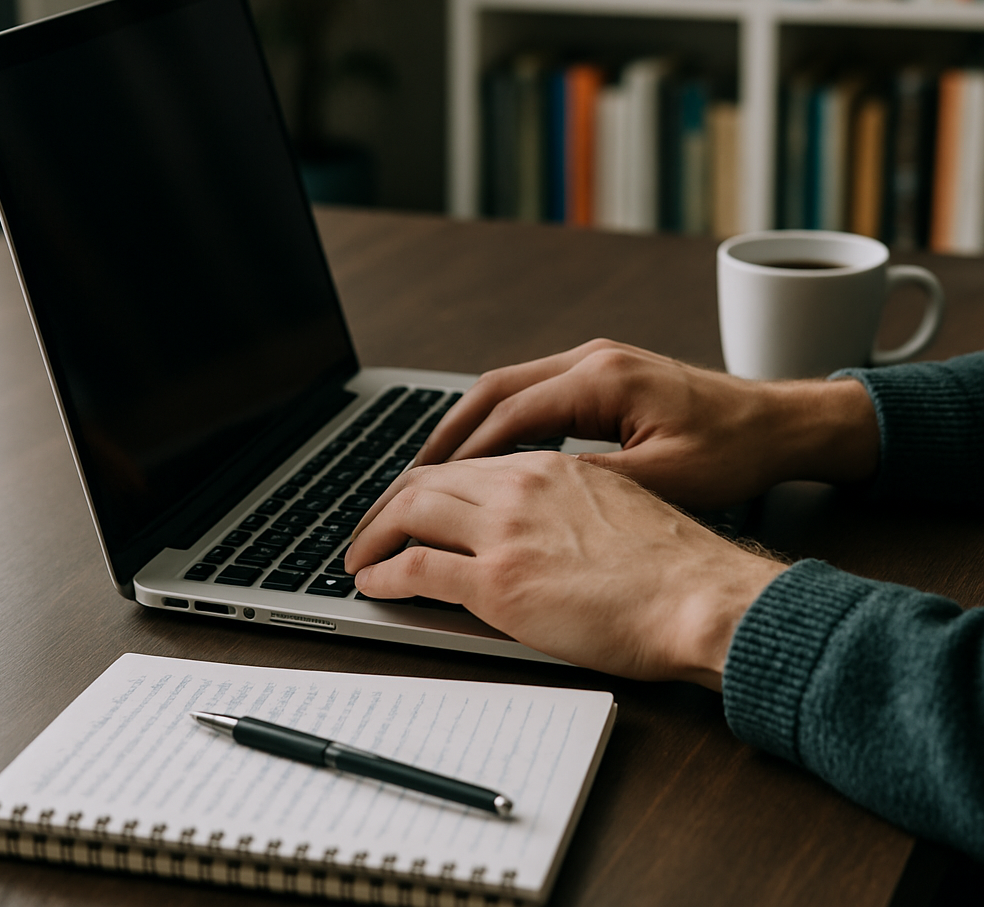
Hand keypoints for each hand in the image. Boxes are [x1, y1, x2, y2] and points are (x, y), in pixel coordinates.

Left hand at [345, 452, 784, 687]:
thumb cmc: (675, 568)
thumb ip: (569, 510)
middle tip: (370, 529)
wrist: (703, 596)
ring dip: (375, 535)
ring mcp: (506, 530)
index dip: (426, 485)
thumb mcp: (618, 512)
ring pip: (411, 513)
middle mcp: (521, 486)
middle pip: (427, 481)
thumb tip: (541, 532)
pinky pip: (416, 567)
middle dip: (387, 505)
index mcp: (550, 468)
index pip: (466, 466)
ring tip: (359, 556)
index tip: (410, 504)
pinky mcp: (498, 580)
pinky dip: (384, 573)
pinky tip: (372, 583)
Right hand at [413, 339, 879, 509]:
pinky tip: (489, 454)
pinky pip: (535, 393)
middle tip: (409, 477)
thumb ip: (593, 485)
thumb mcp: (664, 479)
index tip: (427, 491)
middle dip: (449, 434)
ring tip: (435, 468)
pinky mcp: (604, 375)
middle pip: (495, 390)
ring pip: (510, 388)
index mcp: (602, 379)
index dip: (465, 457)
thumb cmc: (734, 450)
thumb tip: (527, 499)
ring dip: (470, 425)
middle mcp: (592, 359)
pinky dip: (502, 422)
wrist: (780, 422)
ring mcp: (596, 362)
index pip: (510, 417)